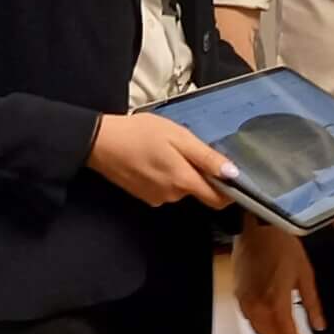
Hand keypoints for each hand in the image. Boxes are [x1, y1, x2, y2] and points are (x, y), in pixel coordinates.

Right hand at [88, 113, 234, 207]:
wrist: (100, 142)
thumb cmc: (141, 134)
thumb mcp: (180, 138)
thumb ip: (206, 158)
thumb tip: (233, 174)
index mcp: (184, 182)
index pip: (218, 200)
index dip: (228, 189)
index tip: (229, 173)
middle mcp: (172, 196)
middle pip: (199, 191)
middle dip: (199, 173)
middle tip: (186, 148)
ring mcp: (157, 198)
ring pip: (181, 187)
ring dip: (180, 172)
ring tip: (166, 150)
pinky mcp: (144, 196)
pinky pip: (165, 187)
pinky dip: (165, 175)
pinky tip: (153, 158)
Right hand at [235, 218, 321, 333]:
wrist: (257, 227)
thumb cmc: (283, 245)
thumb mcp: (305, 274)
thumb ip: (312, 303)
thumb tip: (320, 325)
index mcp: (276, 303)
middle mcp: (257, 307)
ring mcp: (245, 301)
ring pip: (259, 331)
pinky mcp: (238, 295)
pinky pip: (251, 319)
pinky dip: (263, 326)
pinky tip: (273, 322)